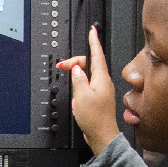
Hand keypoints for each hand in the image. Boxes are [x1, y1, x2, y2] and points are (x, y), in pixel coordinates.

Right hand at [60, 25, 120, 155]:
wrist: (102, 136)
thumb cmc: (95, 118)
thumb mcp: (81, 96)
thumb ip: (78, 79)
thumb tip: (76, 68)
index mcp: (101, 78)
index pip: (97, 54)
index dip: (93, 41)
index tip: (92, 31)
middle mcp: (104, 82)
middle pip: (89, 63)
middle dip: (75, 62)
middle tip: (63, 66)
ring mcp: (102, 89)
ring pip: (88, 74)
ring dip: (77, 74)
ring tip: (69, 82)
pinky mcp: (99, 97)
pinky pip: (88, 84)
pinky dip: (80, 84)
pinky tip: (76, 95)